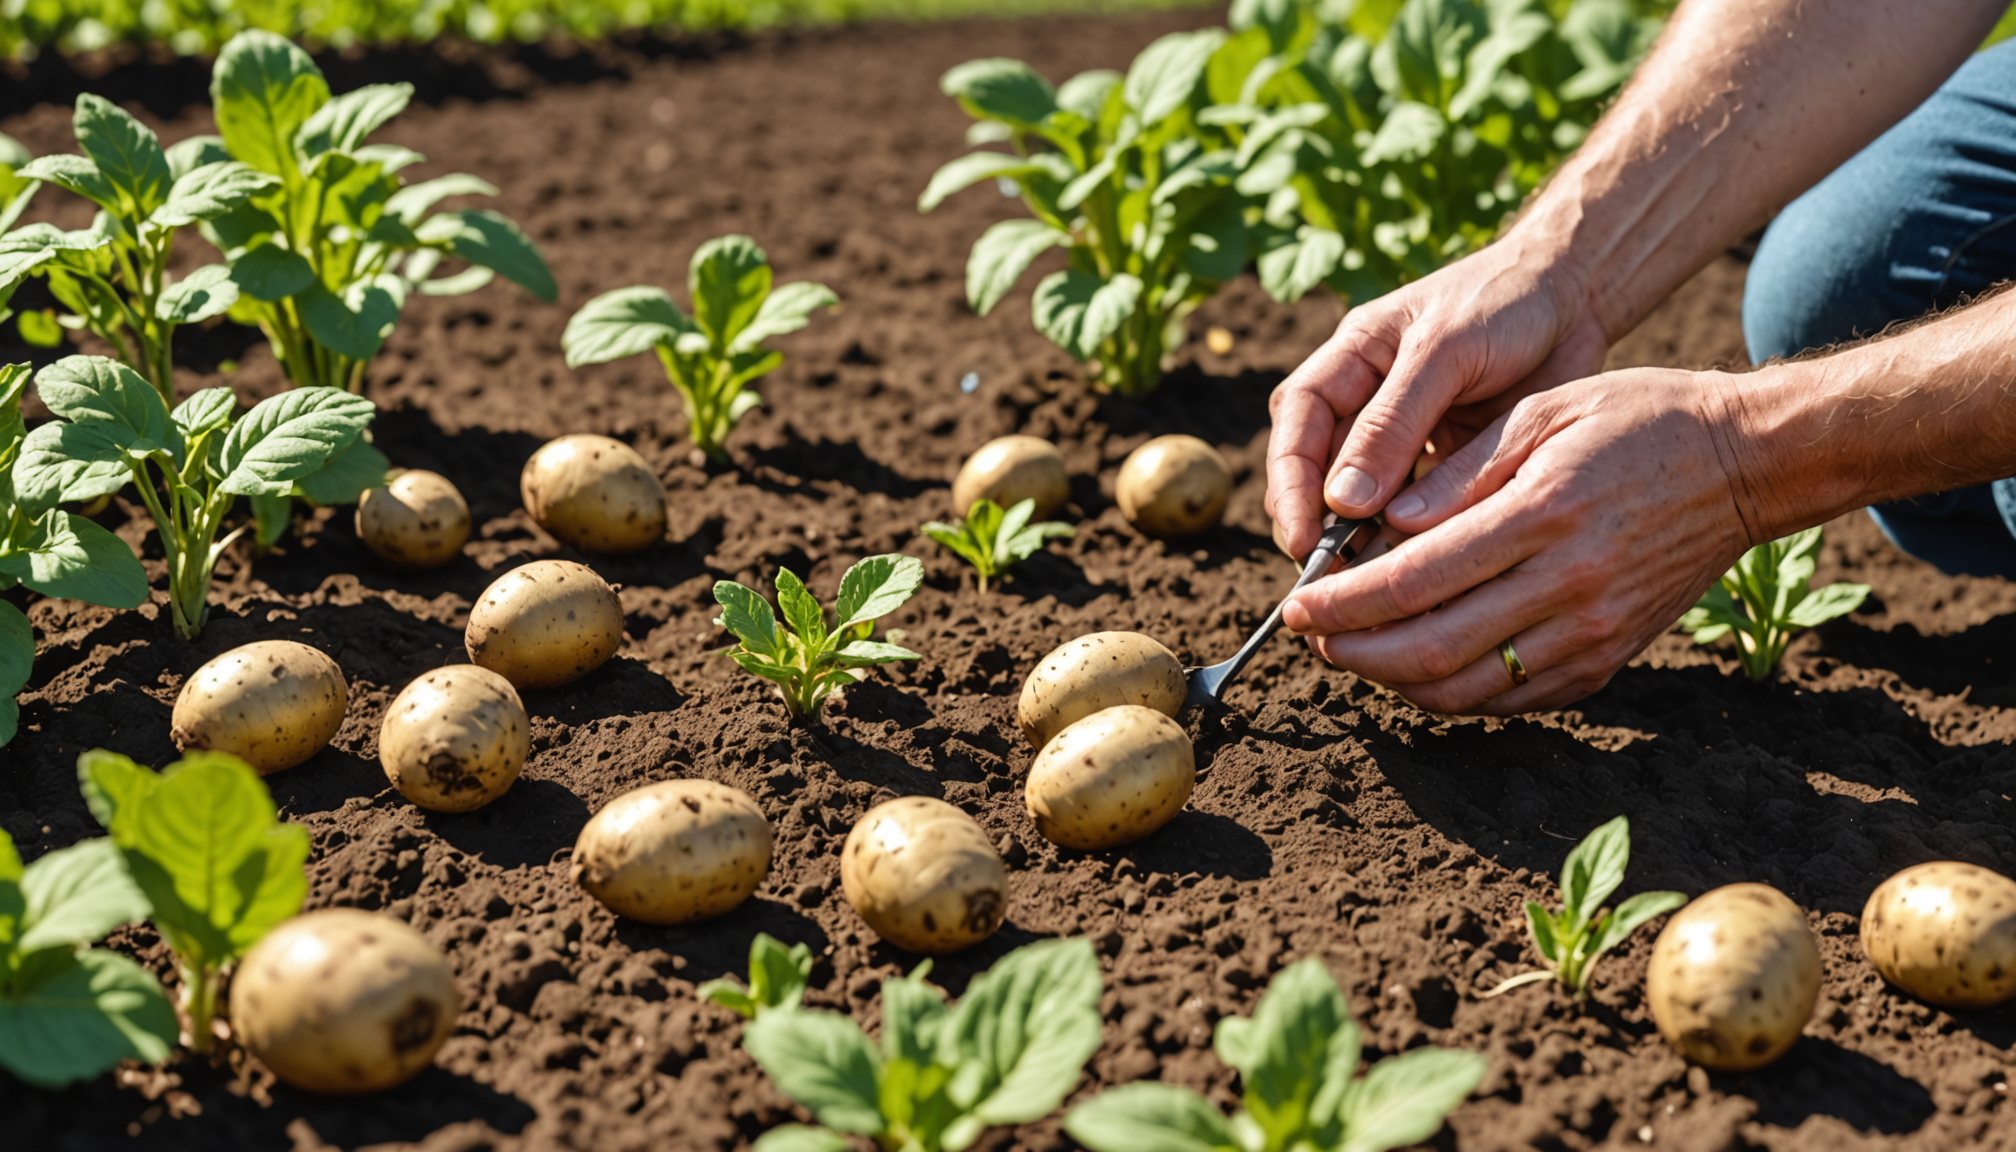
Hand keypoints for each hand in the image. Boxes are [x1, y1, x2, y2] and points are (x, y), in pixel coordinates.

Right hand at [1264, 231, 1608, 558]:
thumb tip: (1342, 502)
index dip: (1290, 484)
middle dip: (1317, 527)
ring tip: (1371, 589)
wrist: (1575, 298)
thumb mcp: (1445, 350)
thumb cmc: (1503, 303)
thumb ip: (1393, 421)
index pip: (1296, 423)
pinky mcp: (1441, 466)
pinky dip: (1410, 544)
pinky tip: (1417, 574)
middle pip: (1316, 472)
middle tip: (1334, 581)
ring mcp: (1401, 439)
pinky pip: (1413, 513)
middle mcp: (1363, 403)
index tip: (1303, 539)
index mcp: (1348, 361)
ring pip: (1361, 501)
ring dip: (1361, 544)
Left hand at [1279, 368, 1760, 714]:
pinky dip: (1455, 694)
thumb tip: (1381, 520)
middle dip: (1353, 652)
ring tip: (1353, 654)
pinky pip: (1515, 699)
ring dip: (1395, 682)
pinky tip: (1419, 666)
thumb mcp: (1542, 414)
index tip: (1297, 603)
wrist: (1746, 464)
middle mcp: (1568, 585)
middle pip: (1430, 648)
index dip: (1343, 602)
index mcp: (1541, 514)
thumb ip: (1459, 471)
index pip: (1415, 579)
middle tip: (1310, 638)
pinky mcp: (1608, 658)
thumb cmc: (1636, 420)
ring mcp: (1592, 631)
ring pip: (1468, 688)